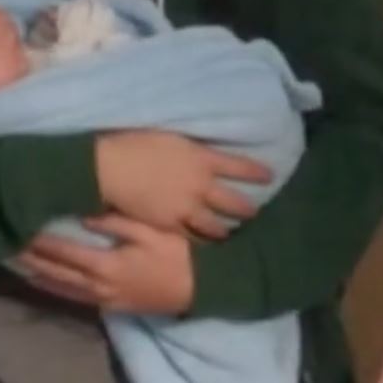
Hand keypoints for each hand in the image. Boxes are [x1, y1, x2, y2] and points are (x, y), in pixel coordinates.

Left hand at [19, 214, 193, 313]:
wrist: (199, 287)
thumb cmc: (176, 253)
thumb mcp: (150, 229)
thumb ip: (116, 221)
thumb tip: (84, 213)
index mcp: (106, 265)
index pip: (63, 253)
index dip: (40, 241)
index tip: (21, 226)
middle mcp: (98, 286)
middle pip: (55, 273)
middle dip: (31, 258)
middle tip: (8, 241)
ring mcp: (103, 299)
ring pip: (60, 288)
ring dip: (37, 275)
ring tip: (15, 259)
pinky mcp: (110, 306)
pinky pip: (72, 298)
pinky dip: (53, 288)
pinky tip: (43, 280)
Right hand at [95, 130, 270, 238]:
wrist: (112, 168)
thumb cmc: (137, 144)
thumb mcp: (172, 138)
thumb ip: (192, 150)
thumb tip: (204, 154)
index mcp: (202, 159)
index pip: (239, 166)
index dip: (256, 172)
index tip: (270, 176)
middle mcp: (201, 185)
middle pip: (233, 202)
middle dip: (247, 209)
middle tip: (254, 213)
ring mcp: (187, 209)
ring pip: (216, 226)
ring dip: (226, 230)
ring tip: (230, 233)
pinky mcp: (170, 226)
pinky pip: (192, 238)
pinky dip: (200, 241)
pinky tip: (203, 244)